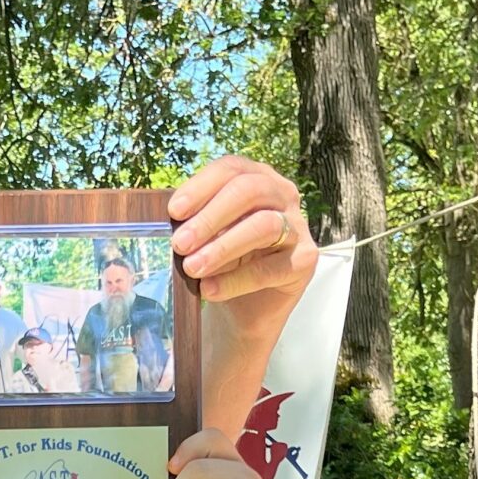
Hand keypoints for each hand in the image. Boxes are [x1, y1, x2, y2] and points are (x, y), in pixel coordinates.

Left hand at [169, 156, 316, 326]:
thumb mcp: (206, 236)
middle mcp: (283, 195)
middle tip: (179, 244)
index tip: (174, 212)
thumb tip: (172, 222)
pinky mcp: (305, 260)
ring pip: (264, 225)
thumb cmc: (224, 263)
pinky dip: (235, 280)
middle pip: (250, 190)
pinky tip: (209, 290)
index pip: (231, 169)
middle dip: (210, 217)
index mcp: (257, 177)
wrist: (246, 309)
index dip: (201, 186)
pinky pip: (270, 268)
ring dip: (222, 247)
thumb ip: (195, 221)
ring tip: (192, 268)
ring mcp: (298, 227)